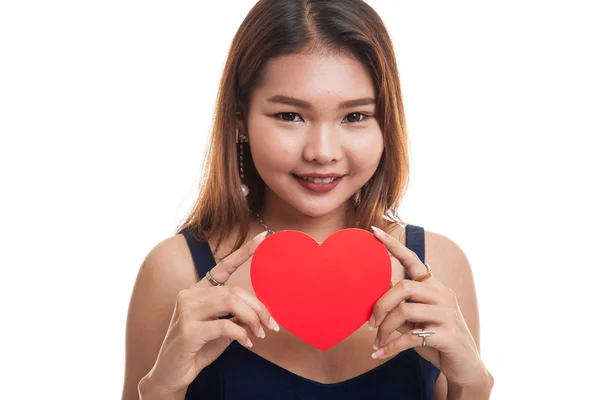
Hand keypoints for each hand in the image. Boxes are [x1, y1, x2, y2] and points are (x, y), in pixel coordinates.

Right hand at [142, 230, 279, 394]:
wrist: (171, 374)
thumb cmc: (197, 349)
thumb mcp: (220, 328)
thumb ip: (235, 314)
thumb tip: (260, 309)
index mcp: (197, 290)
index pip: (223, 266)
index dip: (244, 252)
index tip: (263, 238)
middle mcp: (189, 295)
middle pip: (234, 291)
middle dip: (259, 308)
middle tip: (272, 325)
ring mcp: (186, 311)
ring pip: (231, 303)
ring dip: (253, 319)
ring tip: (261, 334)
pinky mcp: (188, 330)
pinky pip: (226, 326)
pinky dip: (242, 334)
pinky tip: (247, 343)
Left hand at [368, 226, 487, 388]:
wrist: (465, 366)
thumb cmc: (436, 339)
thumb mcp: (415, 321)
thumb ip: (399, 308)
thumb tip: (372, 301)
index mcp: (434, 287)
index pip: (413, 260)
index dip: (394, 246)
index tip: (374, 232)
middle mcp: (443, 294)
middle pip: (403, 287)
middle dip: (380, 305)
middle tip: (370, 324)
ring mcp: (447, 314)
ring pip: (404, 310)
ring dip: (385, 329)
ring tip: (377, 341)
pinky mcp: (447, 334)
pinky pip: (411, 336)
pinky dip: (391, 346)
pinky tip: (379, 353)